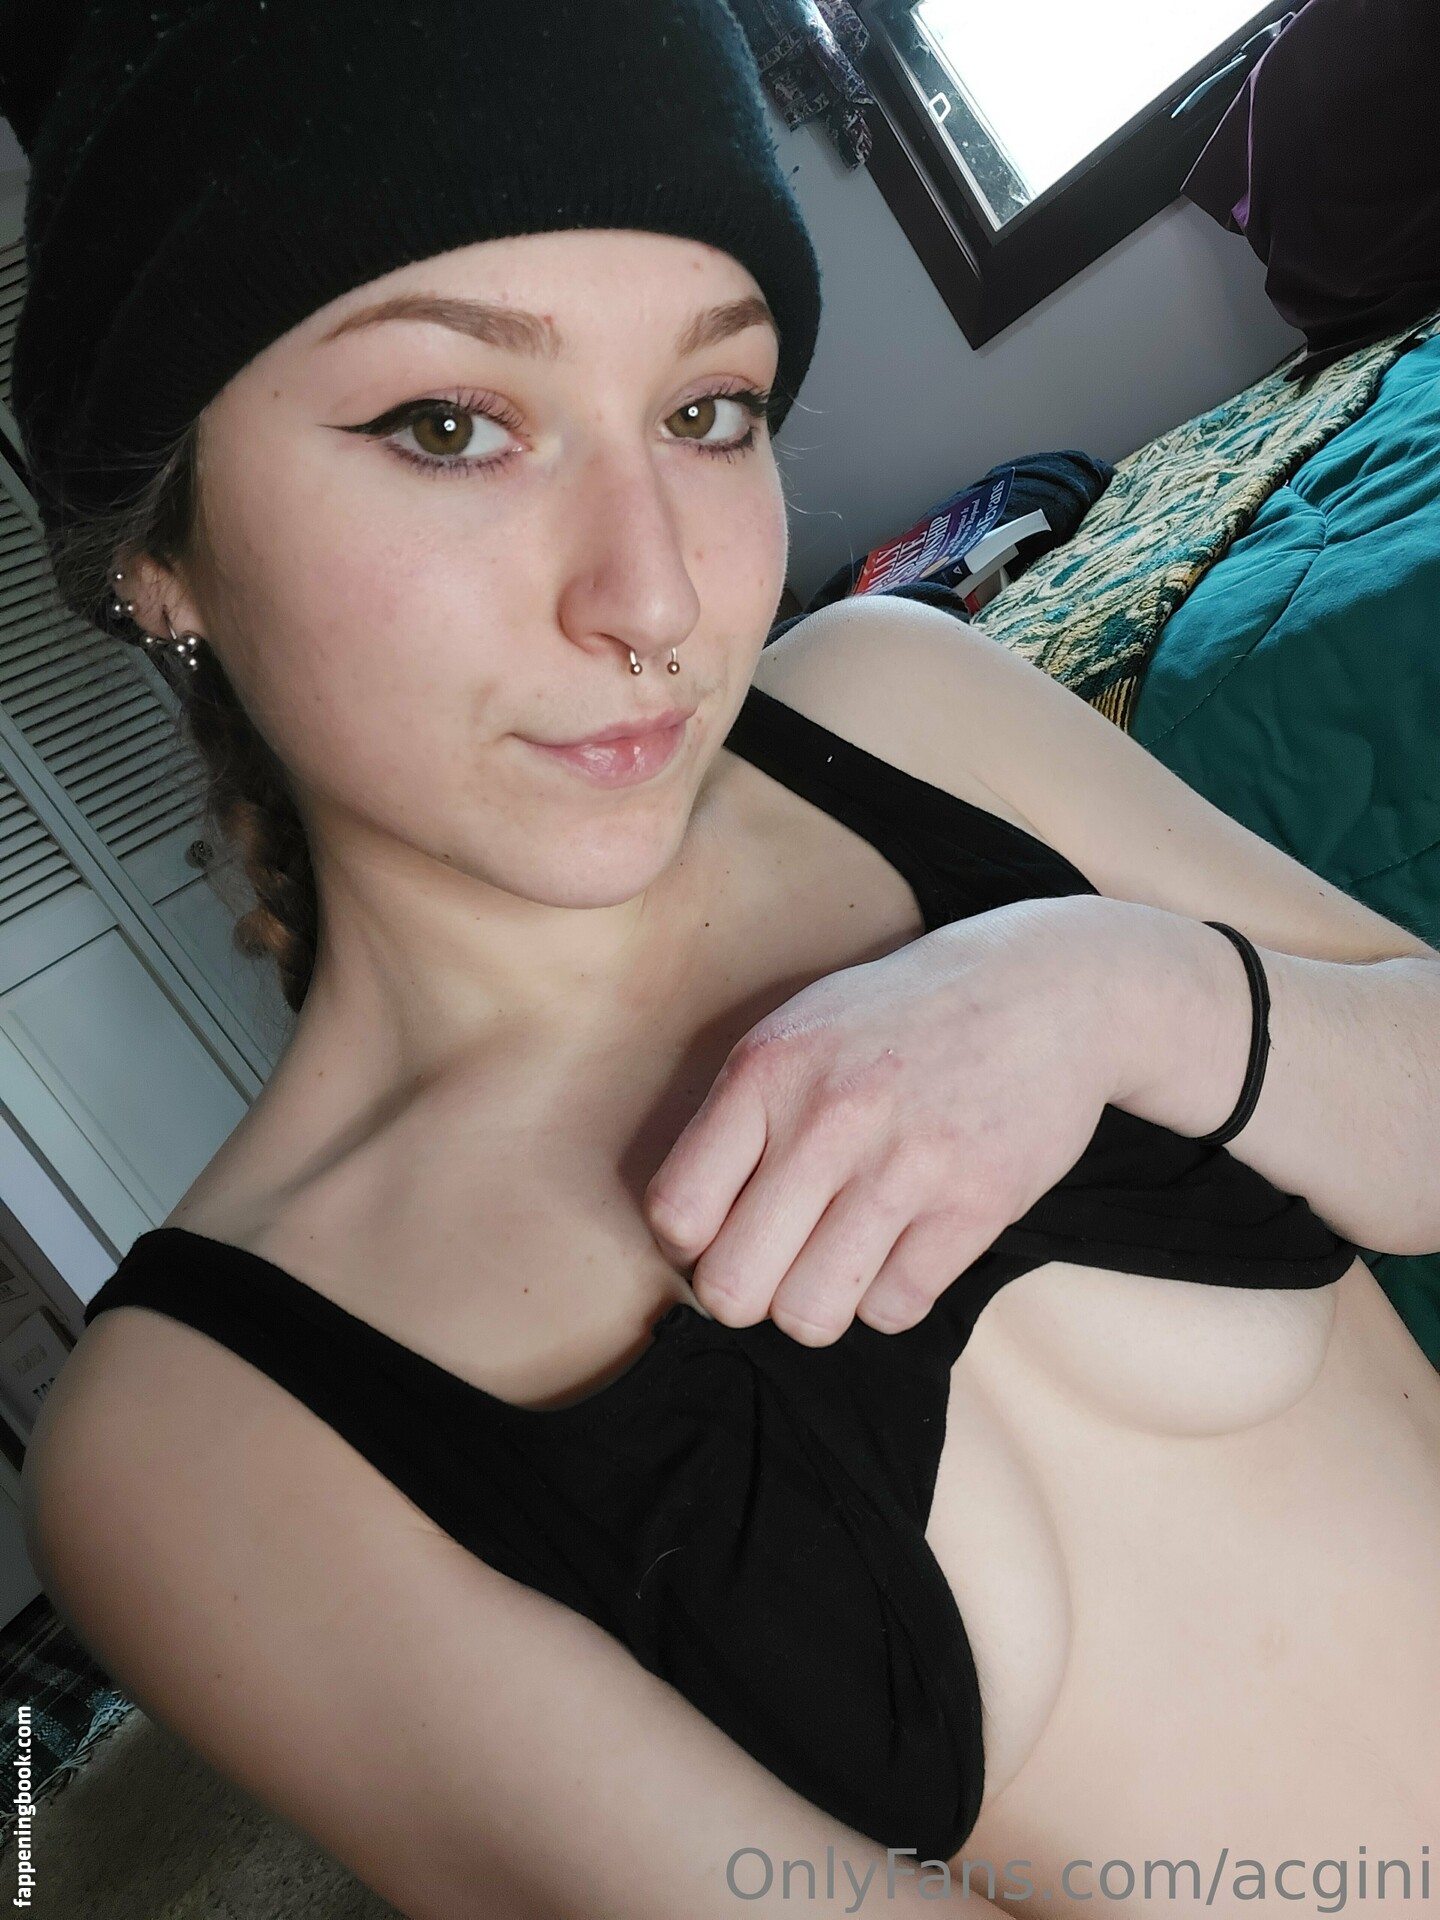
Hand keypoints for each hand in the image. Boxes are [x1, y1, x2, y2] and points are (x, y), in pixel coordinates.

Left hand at [641, 895, 1129, 1343]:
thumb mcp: (800, 1031)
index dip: (692, 1245)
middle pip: (733, 1288)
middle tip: (778, 1264)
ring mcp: (906, 1164)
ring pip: (810, 1316)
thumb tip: (686, 1237)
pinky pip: (893, 1310)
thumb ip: (738, 1119)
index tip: (726, 1230)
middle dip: (748, 1295)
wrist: (1046, 989)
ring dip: (818, 1307)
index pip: (676, 1213)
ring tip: (837, 1263)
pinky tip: (904, 1247)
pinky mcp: (976, 1204)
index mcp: (767, 1070)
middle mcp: (828, 1117)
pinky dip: (890, 1296)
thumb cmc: (902, 1020)